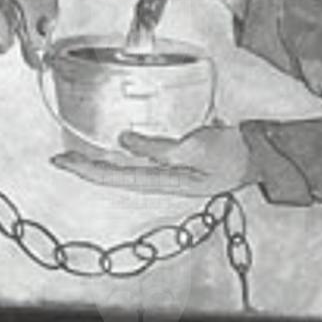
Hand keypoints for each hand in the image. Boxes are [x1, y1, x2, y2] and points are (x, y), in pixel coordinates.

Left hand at [51, 124, 253, 196]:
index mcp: (165, 181)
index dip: (86, 169)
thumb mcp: (195, 149)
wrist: (260, 153)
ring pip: (128, 166)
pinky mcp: (180, 157)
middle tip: (61, 158)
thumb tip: (125, 140)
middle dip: (88, 165)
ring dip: (104, 158)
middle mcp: (163, 178)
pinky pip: (146, 154)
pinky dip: (128, 148)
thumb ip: (158, 147)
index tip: (62, 161)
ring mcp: (171, 170)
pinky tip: (122, 141)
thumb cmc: (234, 155)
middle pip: (116, 174)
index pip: (115, 176)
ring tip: (82, 151)